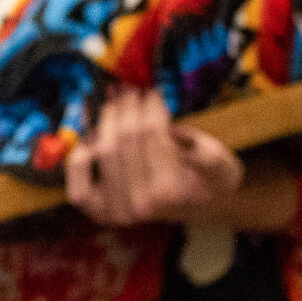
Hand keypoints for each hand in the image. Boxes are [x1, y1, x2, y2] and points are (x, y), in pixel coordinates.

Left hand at [63, 89, 245, 226]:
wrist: (199, 207)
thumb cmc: (208, 180)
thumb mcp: (222, 165)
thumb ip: (206, 155)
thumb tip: (172, 133)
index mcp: (171, 191)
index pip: (153, 135)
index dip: (150, 107)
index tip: (152, 92)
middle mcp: (141, 205)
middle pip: (125, 140)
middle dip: (127, 108)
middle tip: (129, 88)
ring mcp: (117, 211)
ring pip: (102, 153)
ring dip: (105, 121)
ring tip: (112, 101)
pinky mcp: (100, 212)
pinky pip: (79, 186)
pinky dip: (79, 157)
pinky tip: (89, 135)